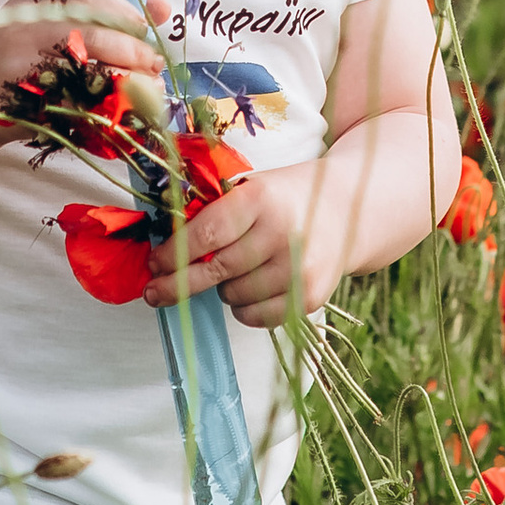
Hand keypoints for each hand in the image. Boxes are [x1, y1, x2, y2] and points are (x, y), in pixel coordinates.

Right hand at [0, 0, 164, 151]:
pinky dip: (107, 112)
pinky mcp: (26, 107)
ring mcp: (21, 71)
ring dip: (128, 84)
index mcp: (33, 1)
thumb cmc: (18, 52)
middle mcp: (23, 31)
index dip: (126, 15)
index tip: (144, 29)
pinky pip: (77, 110)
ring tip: (149, 90)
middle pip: (93, 37)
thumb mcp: (52, 19)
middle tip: (155, 64)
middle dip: (134, 52)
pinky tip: (124, 113)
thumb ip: (105, 11)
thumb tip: (163, 9)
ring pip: (89, 75)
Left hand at [144, 159, 332, 331]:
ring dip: (221, 289)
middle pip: (217, 270)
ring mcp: (299, 268)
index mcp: (262, 198)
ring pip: (234, 296)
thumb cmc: (286, 197)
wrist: (349, 209)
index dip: (174, 254)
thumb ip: (215, 211)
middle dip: (179, 284)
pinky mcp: (310, 296)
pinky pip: (256, 317)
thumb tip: (166, 250)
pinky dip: (243, 308)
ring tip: (234, 269)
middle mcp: (283, 233)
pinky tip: (250, 287)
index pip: (208, 233)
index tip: (154, 264)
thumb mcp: (253, 187)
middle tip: (155, 292)